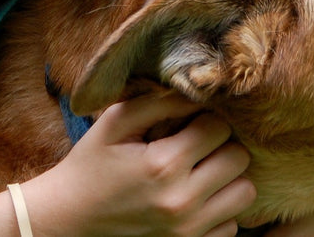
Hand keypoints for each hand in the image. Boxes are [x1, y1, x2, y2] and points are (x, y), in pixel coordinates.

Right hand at [28, 92, 255, 236]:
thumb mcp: (115, 123)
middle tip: (196, 147)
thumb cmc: (91, 165)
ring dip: (227, 178)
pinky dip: (220, 210)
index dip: (204, 119)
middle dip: (221, 146)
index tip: (187, 125)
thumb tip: (198, 91)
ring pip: (245, 192)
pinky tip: (195, 200)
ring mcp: (188, 231)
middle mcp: (181, 201)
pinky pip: (233, 225)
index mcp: (163, 164)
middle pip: (238, 158)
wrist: (68, 221)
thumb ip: (159, 101)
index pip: (219, 127)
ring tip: (201, 172)